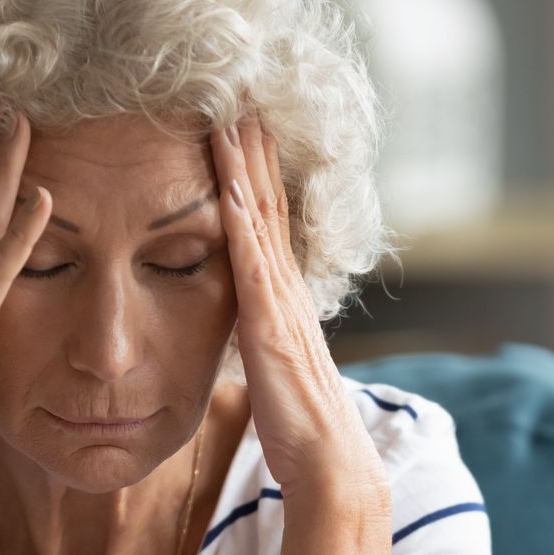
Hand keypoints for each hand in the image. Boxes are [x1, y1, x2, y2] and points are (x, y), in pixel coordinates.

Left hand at [214, 111, 384, 501]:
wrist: (328, 461)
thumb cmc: (298, 425)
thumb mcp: (271, 368)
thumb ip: (259, 339)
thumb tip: (244, 329)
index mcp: (282, 298)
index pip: (265, 221)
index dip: (253, 174)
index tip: (240, 128)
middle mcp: (286, 288)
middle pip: (268, 202)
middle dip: (253, 148)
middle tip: (238, 93)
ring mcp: (280, 300)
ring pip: (261, 217)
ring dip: (245, 165)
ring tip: (229, 114)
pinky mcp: (268, 321)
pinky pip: (252, 257)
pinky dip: (240, 216)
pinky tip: (225, 181)